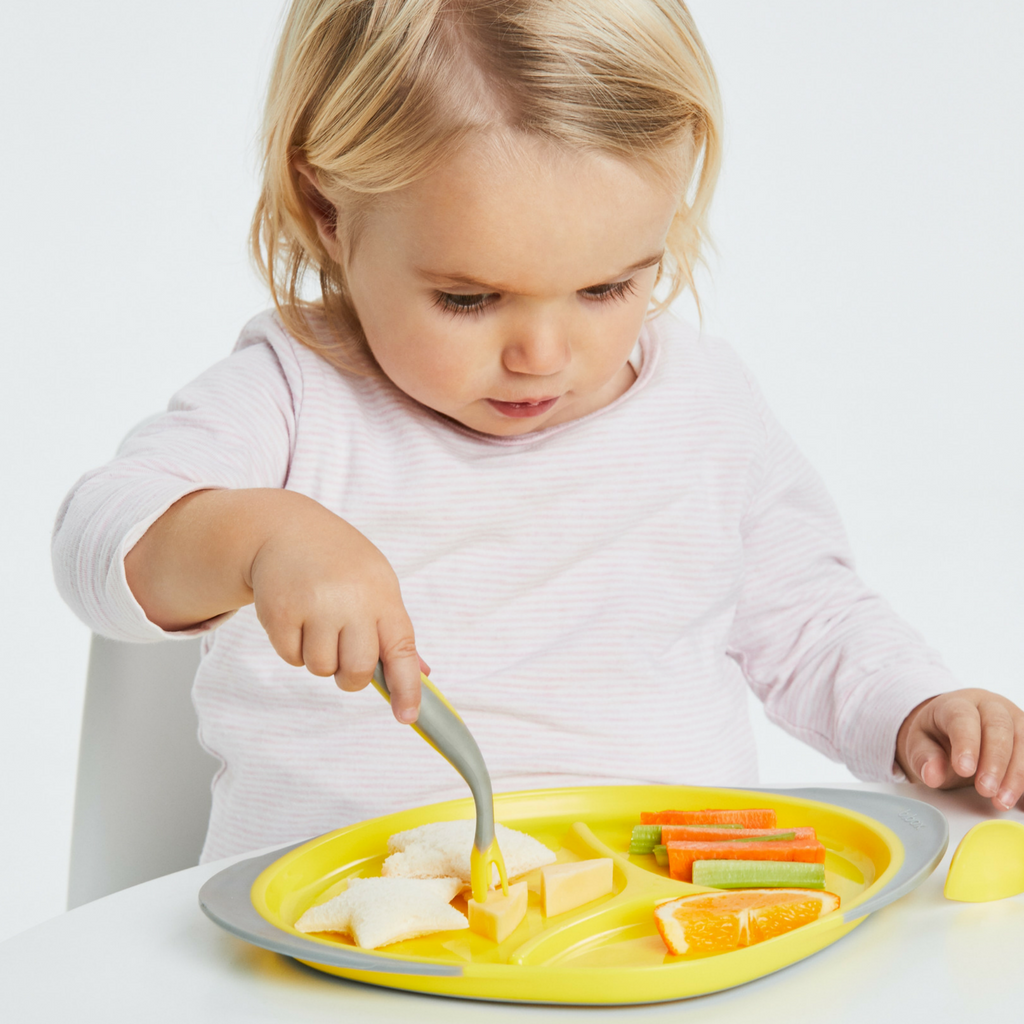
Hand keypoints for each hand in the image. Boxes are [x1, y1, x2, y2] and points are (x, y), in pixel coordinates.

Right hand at [125, 487, 425, 723]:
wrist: (286, 529)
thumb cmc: (340, 562)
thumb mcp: (377, 584)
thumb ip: (395, 631)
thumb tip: (423, 673)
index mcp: (384, 596)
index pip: (402, 651)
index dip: (408, 688)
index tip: (408, 717)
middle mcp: (353, 602)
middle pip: (357, 672)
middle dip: (351, 676)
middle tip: (343, 654)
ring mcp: (316, 607)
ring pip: (322, 669)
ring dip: (319, 657)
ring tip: (317, 621)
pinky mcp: (281, 612)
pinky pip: (292, 658)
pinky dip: (294, 648)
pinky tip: (296, 617)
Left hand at [896, 689, 1023, 809]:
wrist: (956, 725)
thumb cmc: (939, 733)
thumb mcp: (919, 743)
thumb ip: (923, 757)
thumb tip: (931, 775)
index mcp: (957, 704)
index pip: (963, 717)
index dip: (966, 743)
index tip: (963, 769)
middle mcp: (989, 706)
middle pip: (999, 727)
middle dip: (995, 761)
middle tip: (985, 789)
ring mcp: (1013, 719)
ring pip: (1023, 739)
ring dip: (1017, 774)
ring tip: (1002, 800)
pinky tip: (1020, 799)